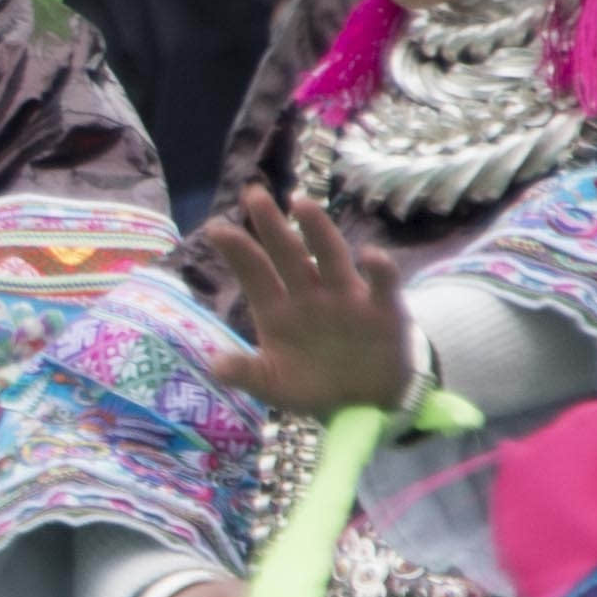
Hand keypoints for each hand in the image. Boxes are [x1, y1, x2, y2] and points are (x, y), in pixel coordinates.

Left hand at [195, 194, 418, 416]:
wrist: (365, 403)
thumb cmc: (313, 384)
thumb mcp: (274, 385)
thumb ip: (247, 374)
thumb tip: (214, 366)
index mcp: (278, 309)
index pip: (254, 273)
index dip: (237, 251)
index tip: (215, 228)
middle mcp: (309, 294)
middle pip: (288, 254)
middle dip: (272, 225)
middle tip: (253, 193)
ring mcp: (345, 298)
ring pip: (330, 256)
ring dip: (318, 230)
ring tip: (302, 204)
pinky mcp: (382, 309)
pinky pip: (381, 284)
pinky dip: (379, 270)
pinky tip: (370, 255)